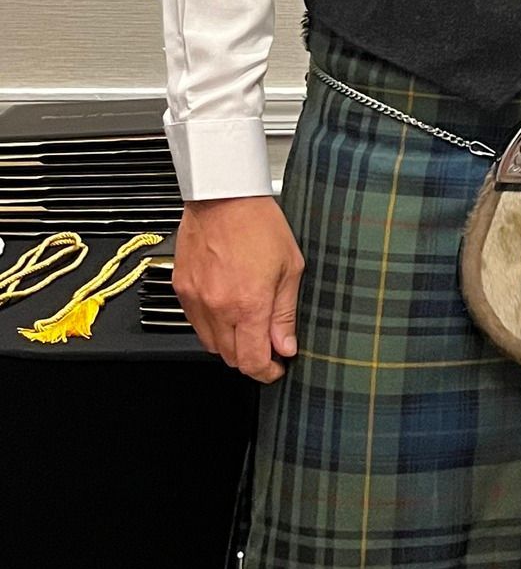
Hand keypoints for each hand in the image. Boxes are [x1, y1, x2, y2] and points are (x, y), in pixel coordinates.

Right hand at [173, 195, 305, 382]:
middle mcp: (218, 307)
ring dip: (230, 343)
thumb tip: (285, 346)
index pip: (252, 361)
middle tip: (267, 345)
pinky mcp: (182, 289)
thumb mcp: (290, 268)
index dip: (266, 372)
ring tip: (248, 323)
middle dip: (251, 358)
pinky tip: (227, 308)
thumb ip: (285, 313)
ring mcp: (196, 299)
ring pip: (210, 344)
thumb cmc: (259, 223)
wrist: (223, 196)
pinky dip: (212, 325)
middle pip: (230, 358)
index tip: (276, 368)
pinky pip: (195, 323)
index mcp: (248, 304)